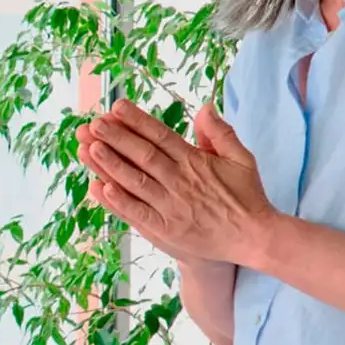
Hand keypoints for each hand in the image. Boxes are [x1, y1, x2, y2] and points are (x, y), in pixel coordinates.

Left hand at [78, 100, 277, 266]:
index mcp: (195, 161)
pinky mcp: (166, 230)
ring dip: (110, 165)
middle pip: (143, 156)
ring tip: (89, 148)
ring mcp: (171, 207)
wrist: (255, 237)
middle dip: (115, 138)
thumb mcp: (241, 158)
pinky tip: (100, 188)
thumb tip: (205, 106)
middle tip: (92, 124)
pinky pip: (138, 213)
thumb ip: (221, 133)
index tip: (116, 107)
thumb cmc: (246, 196)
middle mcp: (180, 182)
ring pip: (135, 182)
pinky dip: (118, 202)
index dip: (137, 121)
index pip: (160, 136)